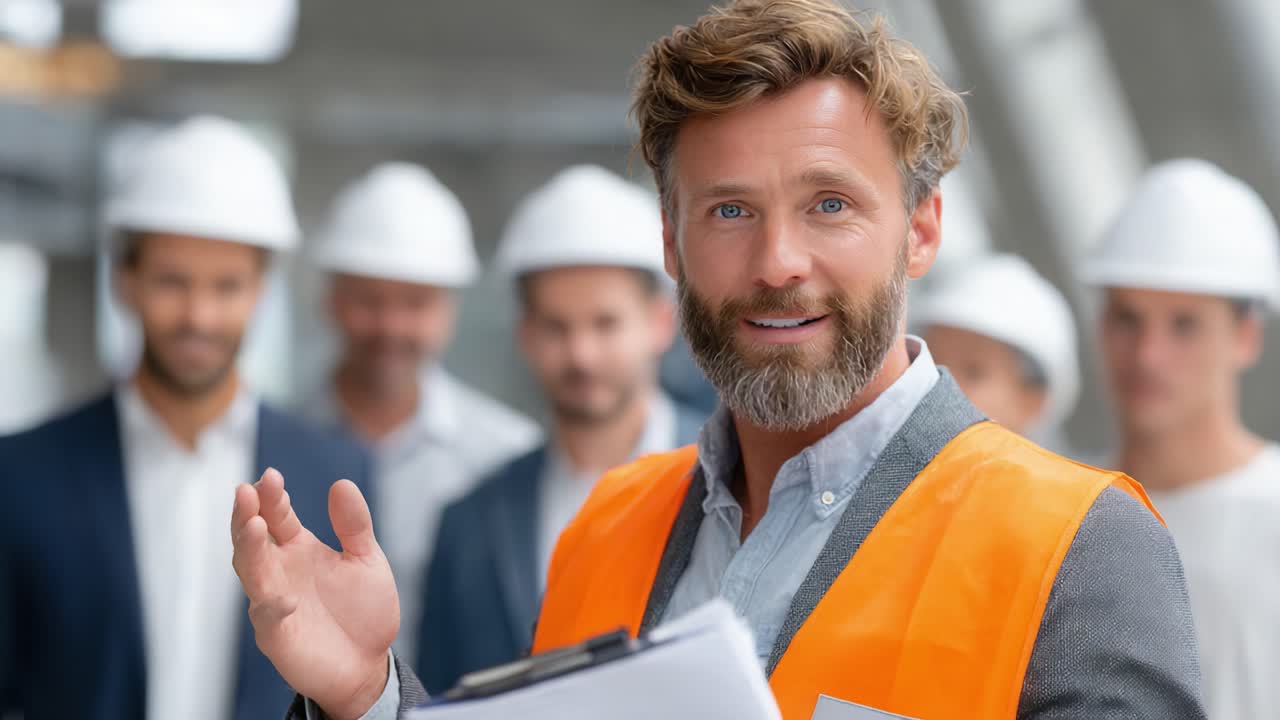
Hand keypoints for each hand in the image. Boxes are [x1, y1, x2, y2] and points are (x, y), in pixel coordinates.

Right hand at [231, 468, 398, 719]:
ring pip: (251, 572)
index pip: (277, 516)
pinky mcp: (277, 636)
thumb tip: (342, 484)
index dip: (271, 496)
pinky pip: (268, 619)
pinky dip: (272, 607)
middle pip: (252, 539)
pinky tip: (284, 599)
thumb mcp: (366, 560)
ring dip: (249, 550)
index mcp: (298, 548)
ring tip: (253, 525)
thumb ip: (354, 525)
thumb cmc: (363, 610)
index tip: (271, 476)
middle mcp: (279, 571)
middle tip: (245, 491)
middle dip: (246, 515)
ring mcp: (272, 602)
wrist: (368, 664)